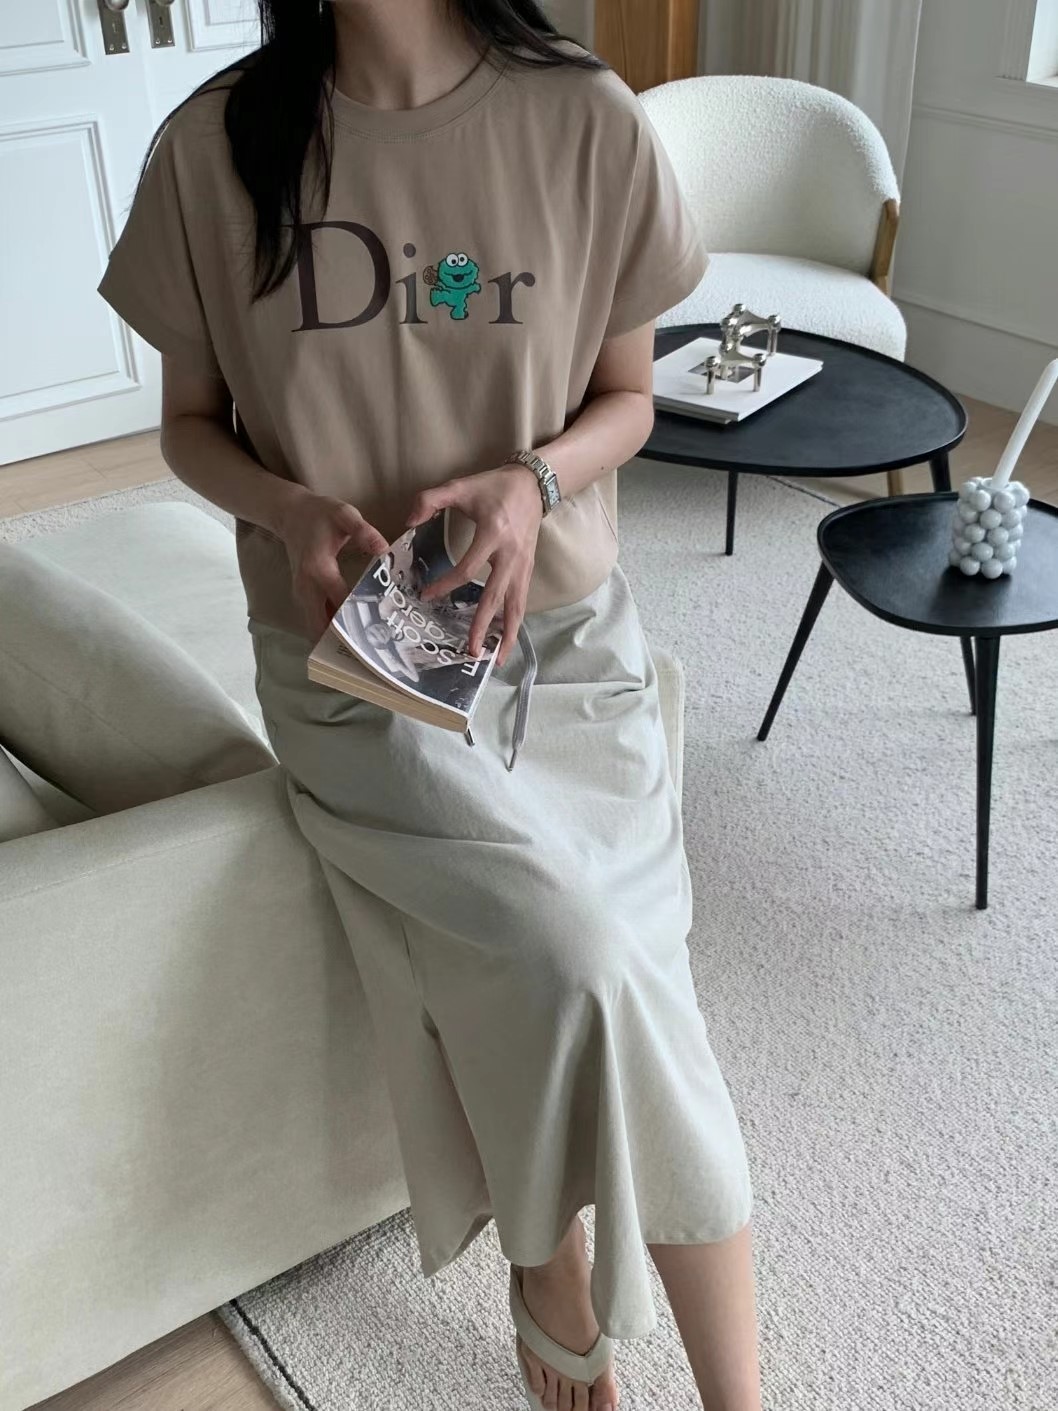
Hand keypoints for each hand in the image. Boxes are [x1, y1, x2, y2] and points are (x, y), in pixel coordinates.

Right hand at [277, 489, 387, 641]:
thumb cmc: (319, 514)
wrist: (290, 514)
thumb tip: (384, 549)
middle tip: (370, 654)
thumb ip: (364, 531)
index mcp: (319, 569)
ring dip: (335, 639)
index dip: (360, 617)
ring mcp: (301, 594)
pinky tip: (350, 637)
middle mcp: (307, 587)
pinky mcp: (302, 596)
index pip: (341, 601)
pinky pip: (314, 620)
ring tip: (363, 652)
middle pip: (322, 624)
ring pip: (315, 627)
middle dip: (344, 640)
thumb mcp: (344, 515)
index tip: (381, 631)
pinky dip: (328, 631)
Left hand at [406, 466, 542, 665]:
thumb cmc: (494, 487)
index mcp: (493, 534)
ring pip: (516, 606)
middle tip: (471, 652)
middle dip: (483, 626)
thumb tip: (407, 522)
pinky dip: (514, 624)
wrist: (533, 485)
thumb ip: (430, 499)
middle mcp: (511, 555)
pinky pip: (521, 602)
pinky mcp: (528, 571)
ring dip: (507, 635)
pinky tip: (506, 642)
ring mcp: (522, 566)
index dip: (445, 585)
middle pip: (495, 597)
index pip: (467, 568)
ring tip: (496, 660)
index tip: (426, 596)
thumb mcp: (460, 486)